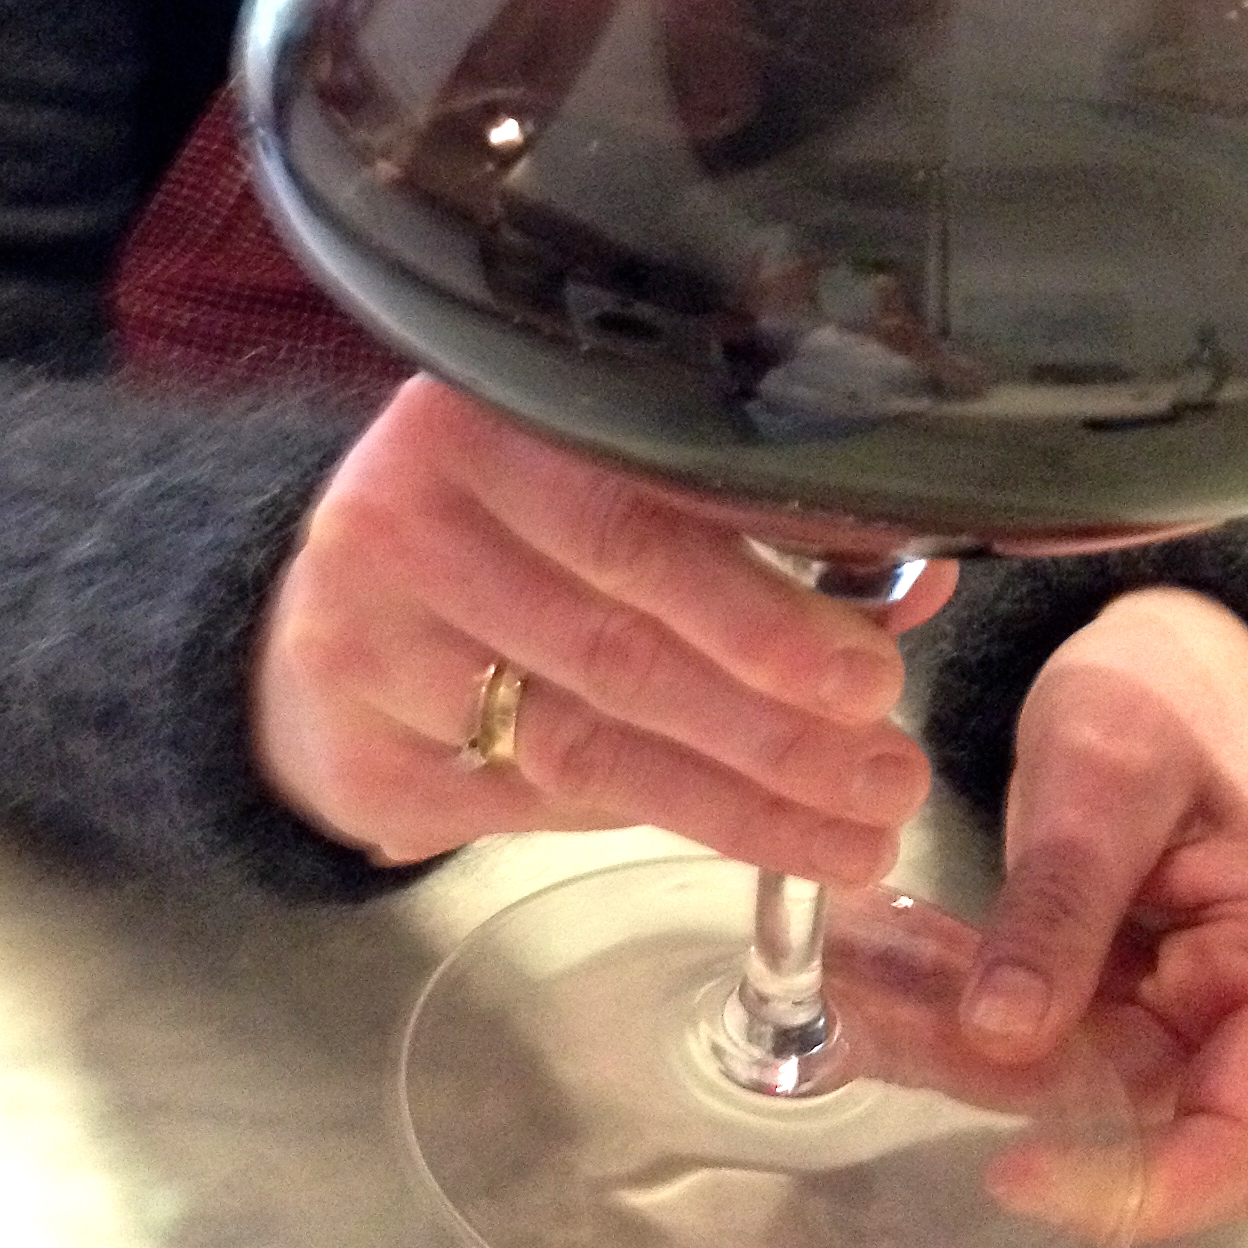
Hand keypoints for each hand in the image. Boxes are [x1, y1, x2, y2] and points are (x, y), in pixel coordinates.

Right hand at [251, 374, 953, 879]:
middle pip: (617, 640)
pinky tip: (741, 835)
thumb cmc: (506, 536)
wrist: (333, 612)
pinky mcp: (350, 746)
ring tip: (851, 833)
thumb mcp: (602, 488)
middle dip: (772, 724)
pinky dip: (642, 821)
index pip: (640, 516)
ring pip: (584, 738)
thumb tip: (914, 580)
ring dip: (737, 799)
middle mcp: (403, 511)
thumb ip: (745, 525)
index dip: (765, 604)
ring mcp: (363, 635)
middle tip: (887, 776)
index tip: (873, 674)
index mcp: (484, 413)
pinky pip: (525, 804)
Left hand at [833, 587, 1247, 1237]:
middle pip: (1136, 1120)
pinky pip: (1046, 1037)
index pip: (1241, 1142)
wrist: (1172, 652)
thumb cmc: (1165, 689)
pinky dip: (964, 1014)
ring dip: (962, 1053)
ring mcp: (1189, 1009)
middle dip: (1000, 1093)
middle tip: (873, 1030)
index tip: (1008, 1172)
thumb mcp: (1103, 770)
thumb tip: (1003, 1037)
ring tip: (853, 993)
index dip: (1137, 1190)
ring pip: (1072, 1084)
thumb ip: (1061, 899)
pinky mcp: (1129, 994)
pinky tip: (880, 977)